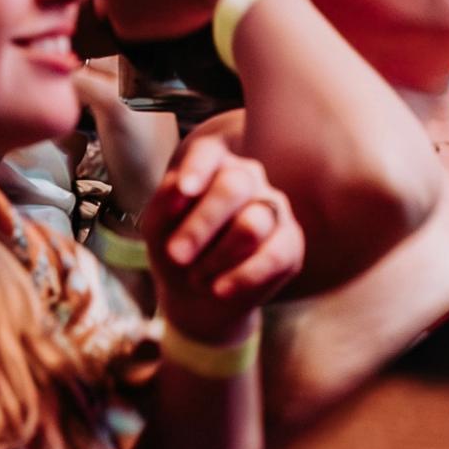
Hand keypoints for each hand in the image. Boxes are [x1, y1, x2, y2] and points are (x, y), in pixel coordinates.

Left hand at [137, 130, 302, 341]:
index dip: (197, 168)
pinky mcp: (290, 240)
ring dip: (217, 257)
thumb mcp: (157, 230)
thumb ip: (162, 204)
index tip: (184, 189)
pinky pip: (274, 256)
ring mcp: (273, 206)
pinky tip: (220, 289)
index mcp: (213, 164)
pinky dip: (242, 277)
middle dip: (201, 225)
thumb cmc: (176, 250)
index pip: (208, 153)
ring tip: (197, 277)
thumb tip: (178, 188)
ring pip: (252, 225)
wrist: (199, 296)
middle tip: (176, 254)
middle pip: (233, 187)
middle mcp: (247, 177)